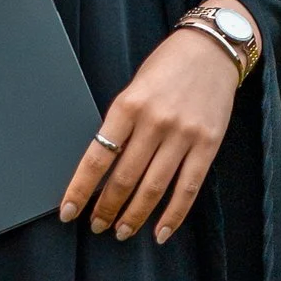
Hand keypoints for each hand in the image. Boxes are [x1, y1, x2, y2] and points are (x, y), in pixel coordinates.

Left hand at [59, 27, 237, 243]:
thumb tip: (103, 167)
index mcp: (128, 106)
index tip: (69, 211)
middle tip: (96, 226)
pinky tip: (160, 231)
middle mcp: (155, 122)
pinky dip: (173, 215)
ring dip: (134, 216)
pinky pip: (188, 188)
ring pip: (153, 188)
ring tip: (121, 232)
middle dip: (106, 208)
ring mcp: (183, 135)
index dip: (80, 189)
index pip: (97, 157)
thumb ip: (121, 124)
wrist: (212, 49)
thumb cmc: (167, 67)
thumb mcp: (134, 88)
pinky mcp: (208, 144)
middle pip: (124, 178)